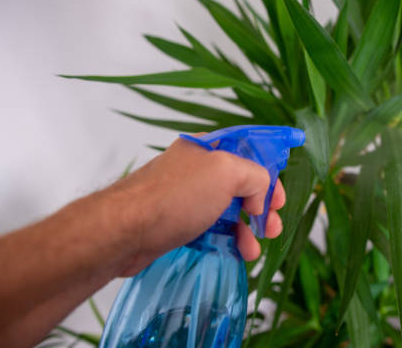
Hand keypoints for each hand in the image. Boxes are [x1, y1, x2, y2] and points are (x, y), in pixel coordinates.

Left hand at [100, 135, 284, 275]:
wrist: (123, 231)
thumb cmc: (174, 196)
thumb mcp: (227, 172)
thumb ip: (255, 175)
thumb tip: (257, 195)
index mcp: (208, 148)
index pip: (249, 153)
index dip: (269, 175)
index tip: (279, 200)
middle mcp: (197, 169)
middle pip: (240, 185)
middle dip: (261, 208)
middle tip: (272, 227)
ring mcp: (185, 197)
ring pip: (226, 211)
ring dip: (246, 230)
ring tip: (253, 250)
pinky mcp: (176, 223)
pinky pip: (209, 230)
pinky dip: (226, 241)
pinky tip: (235, 254)